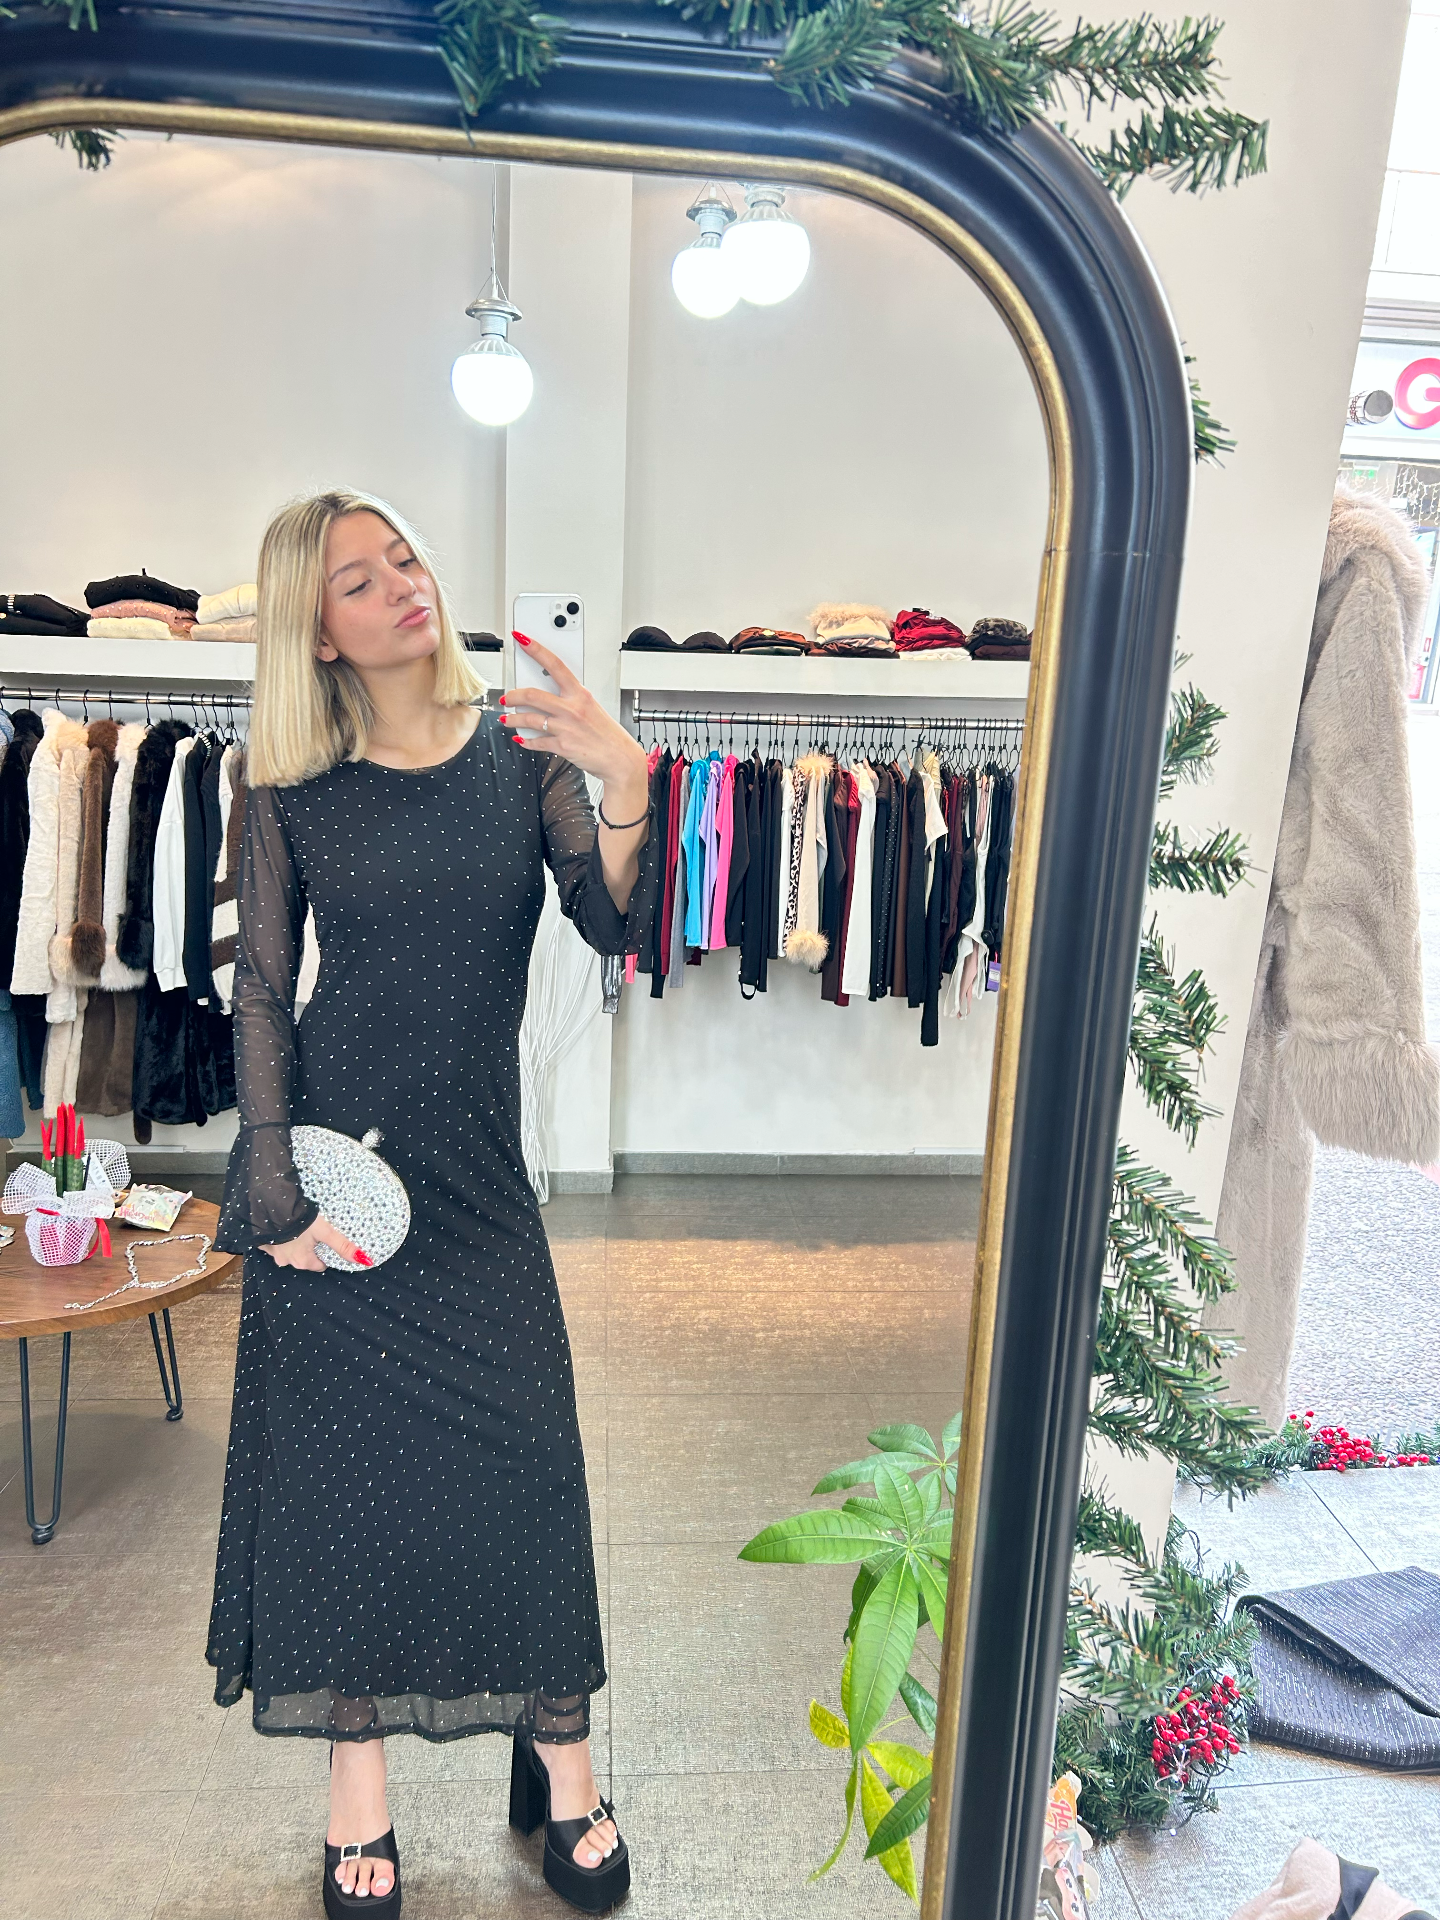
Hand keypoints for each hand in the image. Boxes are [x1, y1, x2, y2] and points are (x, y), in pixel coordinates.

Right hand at [262, 1213, 370, 1270]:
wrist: (270, 1207)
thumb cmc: (300, 1220)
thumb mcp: (325, 1231)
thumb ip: (343, 1245)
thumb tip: (365, 1260)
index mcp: (303, 1261)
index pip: (319, 1266)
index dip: (324, 1256)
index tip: (326, 1245)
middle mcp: (287, 1261)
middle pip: (303, 1259)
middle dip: (309, 1250)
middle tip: (313, 1234)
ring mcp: (273, 1254)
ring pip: (288, 1253)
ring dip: (293, 1244)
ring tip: (299, 1229)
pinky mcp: (262, 1243)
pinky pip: (273, 1245)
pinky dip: (279, 1239)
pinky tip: (282, 1228)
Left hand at [500, 632, 647, 792]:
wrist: (620, 759)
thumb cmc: (608, 734)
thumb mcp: (592, 708)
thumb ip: (570, 701)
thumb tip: (548, 697)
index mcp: (580, 694)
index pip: (555, 665)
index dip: (536, 650)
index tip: (522, 640)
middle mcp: (571, 708)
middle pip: (532, 694)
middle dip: (513, 696)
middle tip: (506, 698)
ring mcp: (565, 727)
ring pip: (529, 718)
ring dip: (513, 719)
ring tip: (507, 720)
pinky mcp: (562, 745)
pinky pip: (536, 742)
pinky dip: (526, 741)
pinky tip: (521, 739)